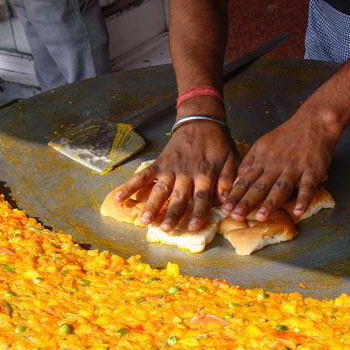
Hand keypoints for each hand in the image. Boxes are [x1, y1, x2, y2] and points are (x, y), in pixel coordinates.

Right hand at [113, 119, 239, 231]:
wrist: (200, 121)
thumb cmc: (218, 143)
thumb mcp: (231, 158)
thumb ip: (228, 179)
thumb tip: (226, 200)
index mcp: (205, 173)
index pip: (202, 196)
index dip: (198, 212)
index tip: (193, 227)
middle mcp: (186, 172)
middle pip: (178, 196)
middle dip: (171, 213)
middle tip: (165, 229)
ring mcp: (170, 168)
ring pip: (160, 189)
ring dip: (151, 205)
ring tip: (144, 221)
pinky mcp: (159, 163)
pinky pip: (143, 175)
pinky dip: (130, 185)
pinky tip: (119, 197)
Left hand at [221, 111, 339, 221]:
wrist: (313, 122)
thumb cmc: (287, 136)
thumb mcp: (262, 144)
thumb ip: (249, 162)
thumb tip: (237, 180)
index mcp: (262, 161)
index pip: (245, 181)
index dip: (235, 196)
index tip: (225, 210)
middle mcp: (275, 166)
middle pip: (259, 187)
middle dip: (247, 202)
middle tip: (236, 216)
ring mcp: (294, 168)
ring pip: (280, 188)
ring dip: (271, 203)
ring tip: (261, 217)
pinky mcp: (312, 170)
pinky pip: (308, 186)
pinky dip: (304, 199)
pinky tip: (299, 211)